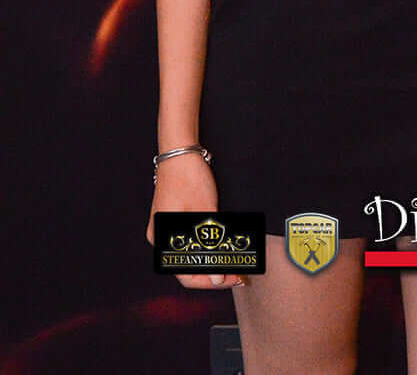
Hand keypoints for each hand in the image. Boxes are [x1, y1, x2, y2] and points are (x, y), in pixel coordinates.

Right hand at [146, 152, 245, 290]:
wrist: (180, 151)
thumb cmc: (190, 178)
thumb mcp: (205, 213)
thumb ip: (211, 248)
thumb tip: (217, 278)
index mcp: (163, 241)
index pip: (187, 275)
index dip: (211, 282)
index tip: (232, 279)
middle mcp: (160, 240)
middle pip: (188, 267)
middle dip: (214, 272)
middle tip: (238, 272)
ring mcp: (166, 230)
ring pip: (191, 255)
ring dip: (212, 260)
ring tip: (235, 262)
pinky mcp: (173, 221)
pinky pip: (190, 241)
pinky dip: (206, 246)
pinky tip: (222, 247)